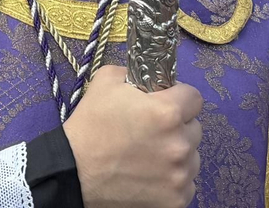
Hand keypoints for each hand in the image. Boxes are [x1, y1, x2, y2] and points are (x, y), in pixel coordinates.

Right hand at [64, 66, 202, 207]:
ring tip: (149, 155)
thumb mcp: (106, 81)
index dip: (178, 97)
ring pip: (192, 157)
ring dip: (177, 154)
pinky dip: (172, 180)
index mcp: (168, 112)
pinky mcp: (177, 200)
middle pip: (194, 128)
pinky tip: (150, 175)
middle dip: (177, 127)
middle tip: (151, 131)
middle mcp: (180, 144)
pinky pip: (186, 184)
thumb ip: (136, 74)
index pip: (194, 98)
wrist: (74, 172)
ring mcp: (181, 175)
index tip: (165, 103)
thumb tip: (151, 78)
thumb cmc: (90, 125)